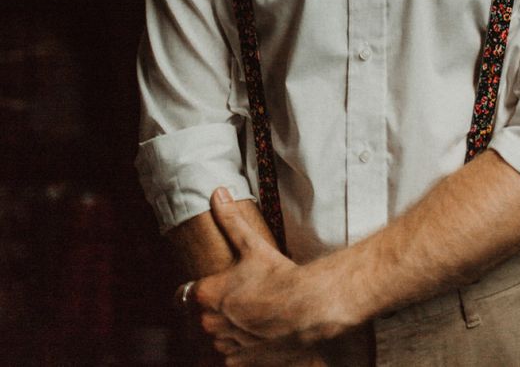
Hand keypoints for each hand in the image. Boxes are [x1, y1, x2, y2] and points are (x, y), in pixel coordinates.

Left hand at [183, 188, 356, 354]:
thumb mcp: (252, 244)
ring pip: (215, 338)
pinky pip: (228, 357)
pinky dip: (238, 349)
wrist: (307, 308)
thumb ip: (230, 219)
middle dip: (217, 310)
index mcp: (205, 294)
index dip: (207, 288)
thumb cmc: (279, 276)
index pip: (190, 293)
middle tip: (242, 300)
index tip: (223, 286)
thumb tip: (217, 193)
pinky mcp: (236, 362)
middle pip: (202, 317)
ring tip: (250, 319)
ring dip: (226, 331)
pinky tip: (255, 337)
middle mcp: (208, 323)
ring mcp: (222, 345)